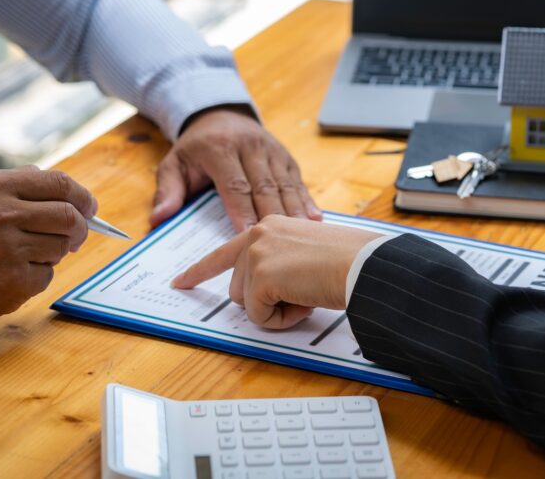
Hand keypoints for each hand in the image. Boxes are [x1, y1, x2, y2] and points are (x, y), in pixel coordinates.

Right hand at [0, 166, 96, 325]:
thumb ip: (16, 184)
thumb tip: (62, 188)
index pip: (58, 183)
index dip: (81, 195)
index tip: (89, 207)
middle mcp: (3, 214)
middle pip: (69, 216)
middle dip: (80, 227)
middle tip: (77, 234)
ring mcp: (9, 249)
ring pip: (61, 247)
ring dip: (52, 252)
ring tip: (23, 255)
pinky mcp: (13, 281)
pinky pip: (46, 275)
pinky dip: (35, 276)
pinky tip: (9, 275)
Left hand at [150, 107, 322, 231]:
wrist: (220, 114)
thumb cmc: (196, 148)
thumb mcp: (173, 163)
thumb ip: (167, 190)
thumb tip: (159, 218)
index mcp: (220, 148)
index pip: (234, 183)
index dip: (241, 209)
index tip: (246, 234)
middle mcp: (250, 146)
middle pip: (265, 186)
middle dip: (272, 216)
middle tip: (279, 244)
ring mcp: (272, 150)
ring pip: (285, 184)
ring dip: (294, 212)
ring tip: (302, 237)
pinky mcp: (286, 156)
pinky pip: (297, 180)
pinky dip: (306, 201)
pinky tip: (316, 221)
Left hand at [171, 216, 379, 328]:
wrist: (363, 263)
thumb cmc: (347, 260)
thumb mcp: (304, 252)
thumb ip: (279, 261)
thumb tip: (265, 288)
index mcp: (269, 225)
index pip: (225, 251)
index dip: (200, 270)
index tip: (181, 281)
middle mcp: (258, 233)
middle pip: (237, 287)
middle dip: (264, 300)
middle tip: (302, 291)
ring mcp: (257, 253)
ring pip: (247, 303)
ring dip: (276, 308)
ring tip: (307, 292)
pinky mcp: (260, 276)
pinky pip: (260, 317)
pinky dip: (283, 319)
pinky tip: (306, 300)